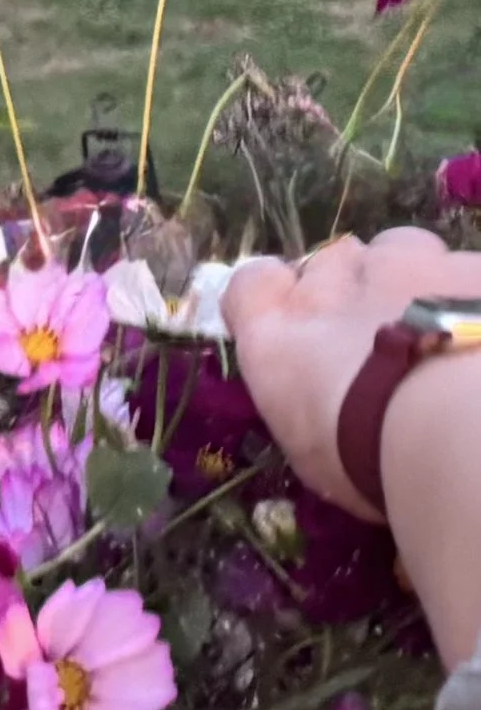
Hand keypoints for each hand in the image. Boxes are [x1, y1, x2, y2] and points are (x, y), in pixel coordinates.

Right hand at [222, 229, 480, 516]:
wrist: (456, 431)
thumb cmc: (367, 461)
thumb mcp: (311, 450)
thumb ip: (310, 399)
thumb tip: (326, 400)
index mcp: (277, 333)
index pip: (252, 284)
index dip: (273, 295)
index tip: (293, 322)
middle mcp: (330, 284)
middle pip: (331, 260)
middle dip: (349, 286)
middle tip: (378, 333)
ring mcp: (403, 264)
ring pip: (398, 248)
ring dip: (408, 274)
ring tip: (437, 323)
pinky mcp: (469, 263)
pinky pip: (462, 266)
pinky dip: (468, 292)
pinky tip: (477, 330)